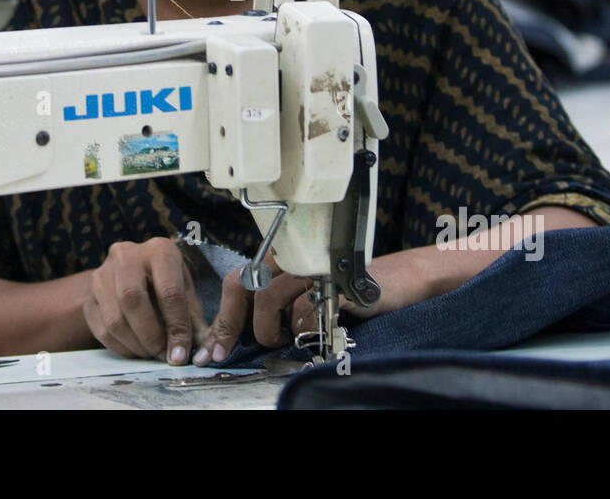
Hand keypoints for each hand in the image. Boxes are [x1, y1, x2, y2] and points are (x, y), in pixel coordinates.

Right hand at [83, 237, 207, 363]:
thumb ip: (193, 321)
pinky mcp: (89, 296)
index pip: (169, 292)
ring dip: (135, 345)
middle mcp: (126, 255)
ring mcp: (102, 274)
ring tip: (151, 354)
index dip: (176, 327)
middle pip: (133, 301)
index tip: (181, 353)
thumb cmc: (167, 282)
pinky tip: (135, 350)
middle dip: (151, 336)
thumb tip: (201, 354)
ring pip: (115, 319)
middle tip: (163, 355)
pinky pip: (101, 329)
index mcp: (159, 250)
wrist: (133, 270)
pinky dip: (120, 347)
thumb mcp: (186, 291)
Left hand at [192, 251, 438, 364]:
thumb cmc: (349, 295)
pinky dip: (307, 329)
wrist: (398, 282)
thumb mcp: (304, 300)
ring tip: (291, 338)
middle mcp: (291, 258)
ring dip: (274, 330)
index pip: (237, 283)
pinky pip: (305, 310)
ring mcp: (311, 266)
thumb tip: (237, 340)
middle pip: (244, 284)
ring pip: (269, 298)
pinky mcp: (334, 280)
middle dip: (233, 324)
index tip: (211, 352)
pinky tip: (320, 330)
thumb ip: (275, 310)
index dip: (222, 320)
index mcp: (281, 262)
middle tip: (232, 350)